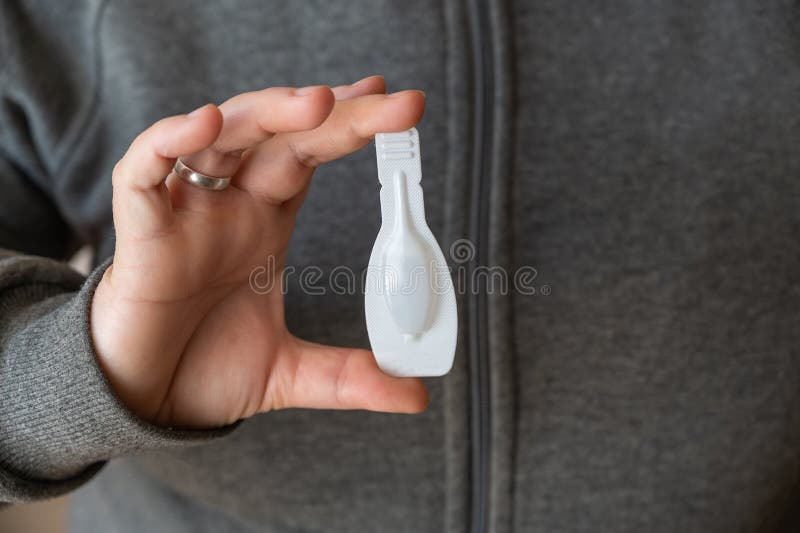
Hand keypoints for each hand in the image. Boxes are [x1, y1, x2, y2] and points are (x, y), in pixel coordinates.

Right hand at [90, 76, 427, 427]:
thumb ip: (350, 377)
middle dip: (332, 111)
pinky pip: (144, 171)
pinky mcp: (140, 233)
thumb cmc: (202, 369)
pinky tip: (206, 122)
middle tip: (387, 98)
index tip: (396, 105)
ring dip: (267, 113)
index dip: (349, 126)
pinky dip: (169, 141)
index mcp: (266, 221)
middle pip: (282, 136)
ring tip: (316, 103)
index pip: (311, 155)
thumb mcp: (289, 373)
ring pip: (222, 137)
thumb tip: (416, 396)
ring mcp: (186, 212)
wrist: (142, 399)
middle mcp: (230, 205)